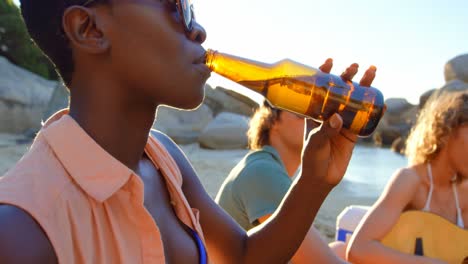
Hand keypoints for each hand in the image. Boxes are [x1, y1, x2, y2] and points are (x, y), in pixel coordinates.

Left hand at [300, 59, 376, 185]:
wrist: (322, 178)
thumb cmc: (311, 158)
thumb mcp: (315, 143)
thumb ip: (325, 130)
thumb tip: (338, 117)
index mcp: (315, 113)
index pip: (319, 89)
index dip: (324, 73)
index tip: (330, 61)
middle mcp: (329, 114)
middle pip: (340, 90)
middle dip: (348, 76)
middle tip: (356, 66)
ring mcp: (343, 122)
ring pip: (355, 101)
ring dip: (365, 87)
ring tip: (372, 72)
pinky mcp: (354, 133)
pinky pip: (366, 119)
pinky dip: (375, 111)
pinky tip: (383, 104)